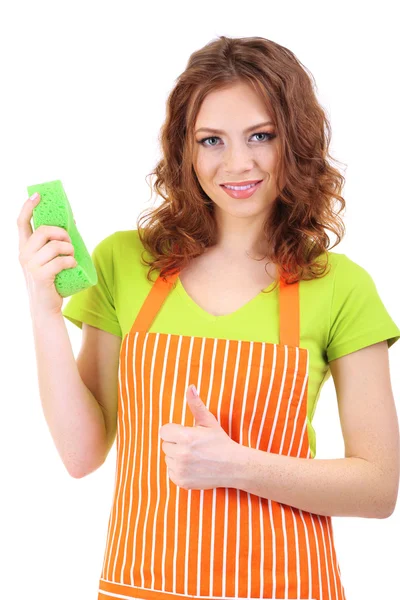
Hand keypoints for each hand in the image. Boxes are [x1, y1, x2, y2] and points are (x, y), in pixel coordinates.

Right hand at [17, 193, 76, 313]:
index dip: (28, 207)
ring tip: (72, 256)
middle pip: (43, 231)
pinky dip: (70, 262)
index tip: (37, 195)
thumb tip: (72, 223)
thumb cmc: (50, 282)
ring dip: (69, 249)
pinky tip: (73, 265)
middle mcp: (24, 255)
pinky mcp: (41, 276)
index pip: (21, 222)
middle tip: (70, 240)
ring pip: (54, 246)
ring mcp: (31, 266)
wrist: (45, 308)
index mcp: (24, 248)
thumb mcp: (48, 261)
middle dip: (61, 232)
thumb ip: (53, 244)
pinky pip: (60, 261)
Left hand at [159, 385, 238, 490]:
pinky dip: (179, 469)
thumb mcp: (208, 422)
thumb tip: (190, 387)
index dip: (174, 431)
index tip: (185, 433)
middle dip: (176, 443)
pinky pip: (171, 472)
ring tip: (194, 456)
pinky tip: (193, 466)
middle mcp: (181, 454)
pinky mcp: (181, 482)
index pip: (164, 431)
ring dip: (176, 456)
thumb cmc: (220, 441)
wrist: (233, 466)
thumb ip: (196, 405)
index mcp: (186, 437)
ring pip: (167, 458)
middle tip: (193, 445)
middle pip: (165, 444)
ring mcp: (181, 470)